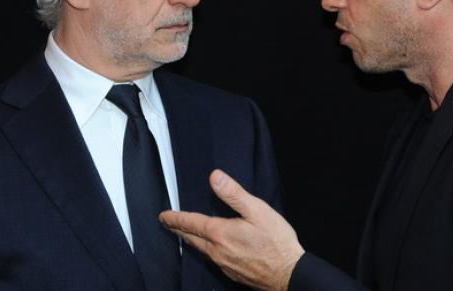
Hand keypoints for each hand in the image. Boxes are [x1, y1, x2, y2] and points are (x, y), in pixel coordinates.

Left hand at [160, 169, 304, 290]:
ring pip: (201, 250)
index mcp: (221, 233)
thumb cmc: (276, 242)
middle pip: (191, 238)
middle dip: (178, 229)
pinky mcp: (232, 272)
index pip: (191, 223)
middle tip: (167, 224)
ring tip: (185, 234)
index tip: (163, 216)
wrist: (289, 274)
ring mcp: (223, 264)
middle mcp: (217, 251)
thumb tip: (215, 177)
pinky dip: (205, 250)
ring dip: (190, 240)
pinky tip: (210, 248)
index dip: (175, 218)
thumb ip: (234, 194)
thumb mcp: (257, 210)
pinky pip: (212, 259)